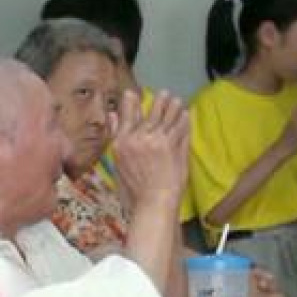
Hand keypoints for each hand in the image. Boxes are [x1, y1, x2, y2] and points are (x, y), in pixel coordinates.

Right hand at [113, 89, 189, 210]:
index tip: (133, 93)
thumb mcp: (117, 163)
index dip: (131, 103)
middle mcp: (139, 138)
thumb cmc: (134, 190)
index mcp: (122, 143)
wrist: (153, 203)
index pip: (127, 116)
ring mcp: (157, 141)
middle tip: (165, 93)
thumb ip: (115, 135)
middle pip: (151, 114)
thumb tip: (111, 115)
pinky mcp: (173, 146)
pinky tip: (186, 115)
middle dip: (159, 102)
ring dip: (173, 107)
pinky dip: (184, 120)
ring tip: (177, 101)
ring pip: (167, 117)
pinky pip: (180, 128)